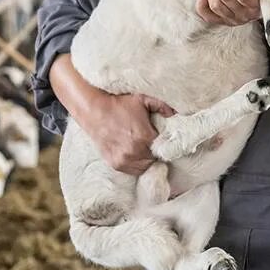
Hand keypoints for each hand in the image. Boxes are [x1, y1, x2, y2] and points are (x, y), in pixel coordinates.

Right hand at [49, 54, 174, 175]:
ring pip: (145, 167)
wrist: (94, 110)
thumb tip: (176, 113)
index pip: (164, 148)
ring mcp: (124, 159)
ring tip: (144, 148)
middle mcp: (135, 151)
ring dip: (147, 159)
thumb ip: (161, 105)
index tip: (166, 140)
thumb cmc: (119, 103)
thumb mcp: (142, 99)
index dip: (166, 144)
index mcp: (145, 137)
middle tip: (154, 143)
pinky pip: (132, 170)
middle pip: (156, 159)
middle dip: (157, 151)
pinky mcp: (115, 164)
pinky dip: (136, 164)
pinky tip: (135, 153)